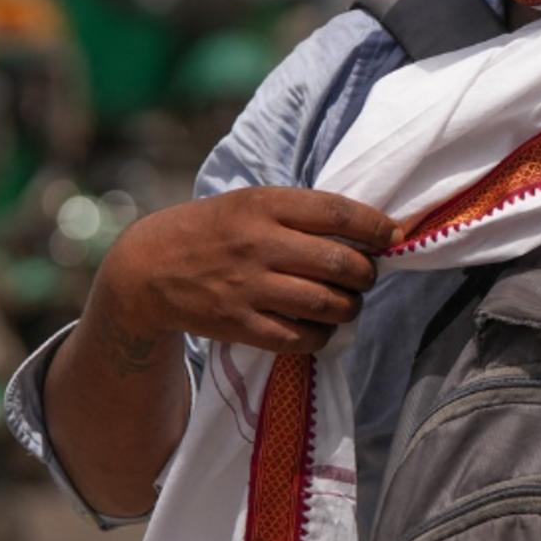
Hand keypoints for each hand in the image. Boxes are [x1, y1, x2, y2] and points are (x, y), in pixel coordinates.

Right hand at [91, 187, 401, 356]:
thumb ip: (299, 212)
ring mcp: (249, 287)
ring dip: (350, 307)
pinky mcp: (240, 325)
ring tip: (347, 302)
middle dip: (366, 273)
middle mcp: (259, 244)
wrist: (148, 269)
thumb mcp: (250, 202)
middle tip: (366, 275)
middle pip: (340, 263)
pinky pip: (300, 338)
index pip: (337, 213)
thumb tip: (364, 228)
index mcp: (265, 205)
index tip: (392, 235)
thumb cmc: (213, 229)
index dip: (375, 226)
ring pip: (327, 304)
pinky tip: (320, 327)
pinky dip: (321, 335)